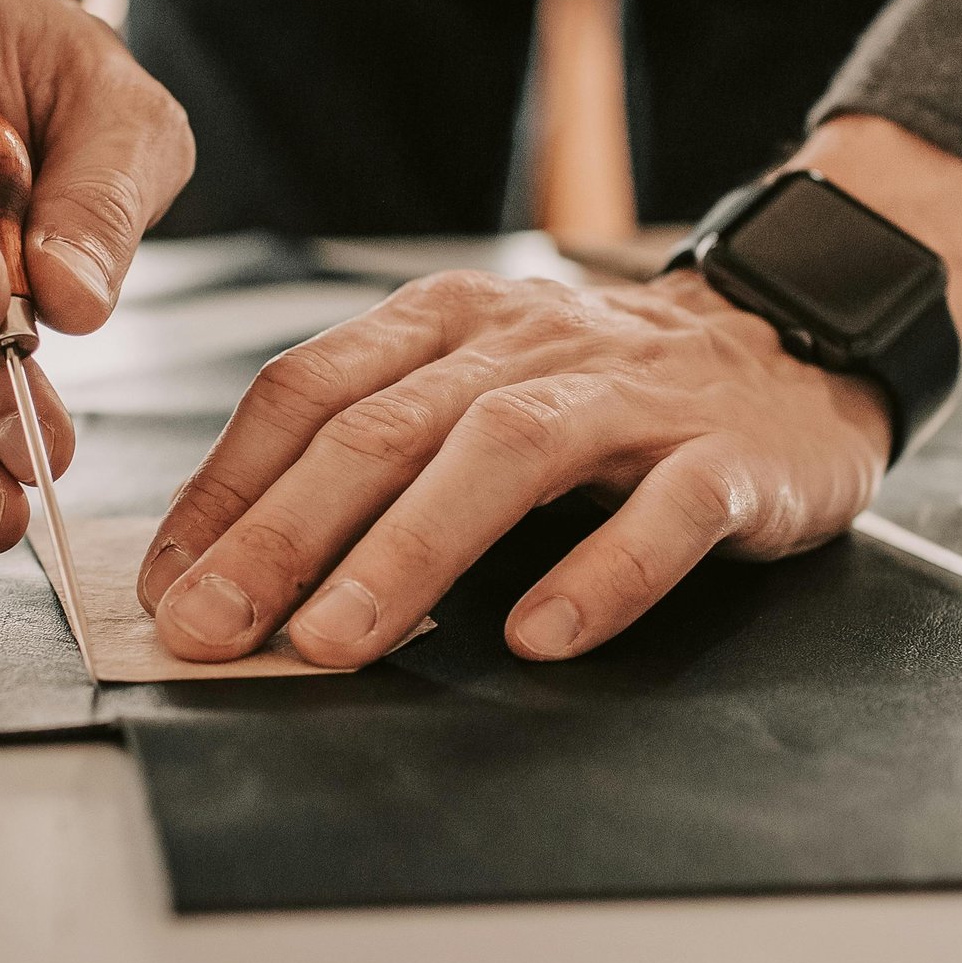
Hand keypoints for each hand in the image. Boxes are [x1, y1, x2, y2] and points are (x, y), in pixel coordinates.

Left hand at [137, 268, 896, 665]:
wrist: (797, 342)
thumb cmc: (607, 388)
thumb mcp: (480, 384)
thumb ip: (375, 449)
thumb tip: (235, 566)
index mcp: (446, 322)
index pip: (307, 391)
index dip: (226, 488)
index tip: (165, 582)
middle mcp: (527, 344)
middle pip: (384, 427)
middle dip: (282, 532)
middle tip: (211, 626)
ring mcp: (632, 397)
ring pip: (506, 454)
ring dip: (409, 549)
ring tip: (336, 640)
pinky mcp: (728, 455)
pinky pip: (664, 513)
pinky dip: (600, 574)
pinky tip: (542, 635)